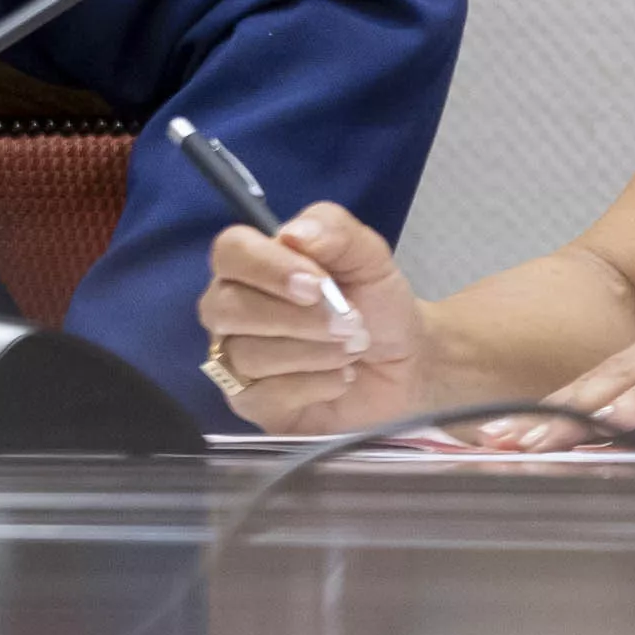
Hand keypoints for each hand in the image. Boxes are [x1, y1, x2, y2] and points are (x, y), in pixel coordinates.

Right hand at [197, 202, 427, 432]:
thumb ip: (335, 230)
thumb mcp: (370, 257)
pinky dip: (312, 386)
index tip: (317, 284)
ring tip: (351, 350)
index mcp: (252, 266)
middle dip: (295, 318)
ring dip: (312, 352)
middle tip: (350, 323)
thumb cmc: (377, 304)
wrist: (408, 363)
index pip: (229, 252)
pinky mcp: (252, 404)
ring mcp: (236, 359)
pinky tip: (340, 379)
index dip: (268, 268)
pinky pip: (262, 396)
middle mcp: (231, 311)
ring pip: (247, 354)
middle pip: (226, 307)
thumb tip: (293, 232)